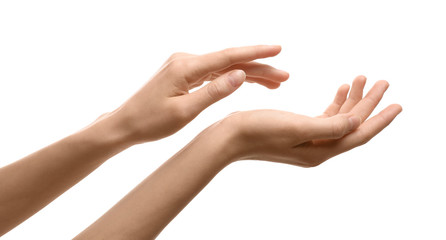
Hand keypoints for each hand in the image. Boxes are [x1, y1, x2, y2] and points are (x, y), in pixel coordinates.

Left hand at [102, 45, 288, 143]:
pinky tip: (247, 81)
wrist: (125, 124)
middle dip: (259, 68)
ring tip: (274, 83)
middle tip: (285, 76)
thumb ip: (214, 92)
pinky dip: (231, 78)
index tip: (278, 50)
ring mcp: (184, 65)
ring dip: (249, 74)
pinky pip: (213, 72)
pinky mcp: (183, 73)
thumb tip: (241, 75)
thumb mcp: (185, 111)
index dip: (256, 53)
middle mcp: (185, 60)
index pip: (229, 57)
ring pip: (224, 67)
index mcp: (186, 66)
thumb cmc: (151, 122)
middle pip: (230, 61)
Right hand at [223, 76, 401, 166]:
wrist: (228, 138)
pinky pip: (325, 117)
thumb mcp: (296, 128)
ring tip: (361, 78)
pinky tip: (339, 90)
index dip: (379, 119)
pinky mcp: (297, 132)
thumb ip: (329, 126)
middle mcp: (317, 148)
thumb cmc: (257, 131)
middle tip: (382, 81)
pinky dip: (334, 103)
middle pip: (351, 125)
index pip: (358, 134)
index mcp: (320, 150)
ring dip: (351, 100)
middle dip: (367, 103)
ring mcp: (307, 141)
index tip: (398, 104)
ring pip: (339, 119)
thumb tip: (357, 122)